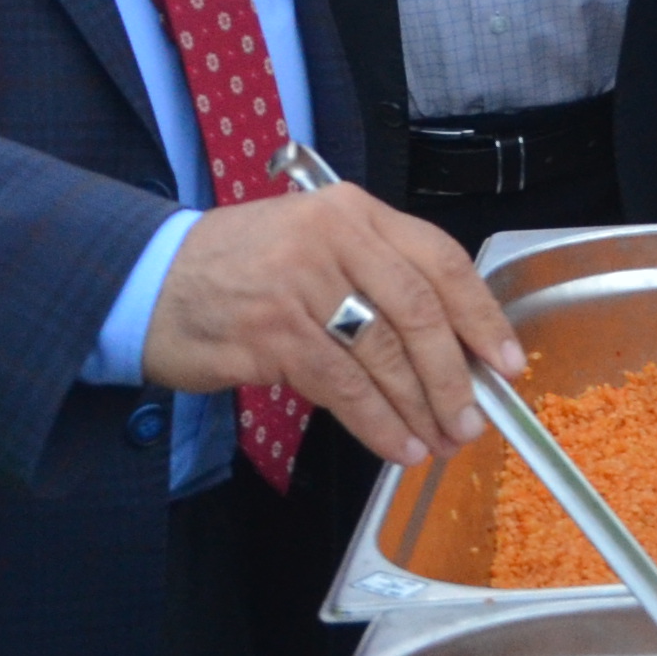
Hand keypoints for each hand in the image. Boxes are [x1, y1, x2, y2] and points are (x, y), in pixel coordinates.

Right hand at [145, 184, 518, 467]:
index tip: (508, 361)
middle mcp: (332, 237)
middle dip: (455, 375)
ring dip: (421, 406)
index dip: (481, 315)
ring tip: (442, 440)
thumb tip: (449, 351)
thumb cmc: (238, 269)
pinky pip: (343, 386)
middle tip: (474, 418)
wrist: (149, 282)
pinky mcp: (273, 333)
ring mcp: (301, 283)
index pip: (440, 260)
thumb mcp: (312, 247)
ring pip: (386, 353)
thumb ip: (376, 281)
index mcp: (353, 211)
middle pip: (420, 312)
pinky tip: (398, 444)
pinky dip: (378, 422)